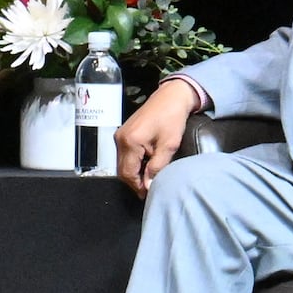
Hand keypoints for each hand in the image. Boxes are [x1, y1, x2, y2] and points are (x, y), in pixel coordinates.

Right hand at [115, 79, 201, 194]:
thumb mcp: (168, 145)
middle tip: (148, 190)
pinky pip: (124, 155)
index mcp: (130, 142)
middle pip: (122, 170)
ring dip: (134, 173)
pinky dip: (133, 163)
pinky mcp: (124, 133)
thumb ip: (157, 167)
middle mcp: (121, 139)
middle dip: (134, 182)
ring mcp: (120, 135)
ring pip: (122, 163)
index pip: (128, 173)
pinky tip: (145, 166)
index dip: (137, 186)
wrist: (171, 97)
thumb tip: (149, 185)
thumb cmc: (172, 118)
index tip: (147, 194)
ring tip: (148, 178)